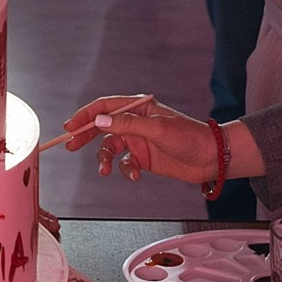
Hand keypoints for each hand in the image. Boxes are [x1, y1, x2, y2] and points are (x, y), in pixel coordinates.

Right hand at [56, 95, 220, 186]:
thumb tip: (99, 120)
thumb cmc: (188, 136)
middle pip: (102, 126)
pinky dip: (125, 170)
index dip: (86, 115)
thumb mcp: (157, 129)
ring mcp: (138, 140)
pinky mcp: (143, 158)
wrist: (211, 158)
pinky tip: (134, 175)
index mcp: (139, 107)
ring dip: (105, 159)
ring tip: (105, 170)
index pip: (105, 106)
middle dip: (86, 136)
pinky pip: (124, 163)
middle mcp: (136, 122)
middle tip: (70, 146)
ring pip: (110, 148)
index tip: (70, 126)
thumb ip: (127, 124)